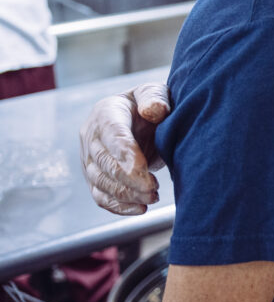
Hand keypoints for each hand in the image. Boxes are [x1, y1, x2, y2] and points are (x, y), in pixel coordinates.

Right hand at [79, 82, 170, 214]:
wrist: (144, 119)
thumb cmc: (151, 103)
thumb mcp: (154, 92)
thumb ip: (155, 97)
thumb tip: (154, 110)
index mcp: (106, 112)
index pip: (112, 136)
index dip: (125, 154)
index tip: (144, 169)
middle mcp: (91, 137)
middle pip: (103, 163)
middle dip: (129, 179)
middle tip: (154, 188)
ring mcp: (90, 159)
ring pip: (101, 183)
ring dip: (126, 194)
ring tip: (153, 196)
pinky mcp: (94, 178)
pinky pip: (100, 197)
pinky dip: (119, 207)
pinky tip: (141, 209)